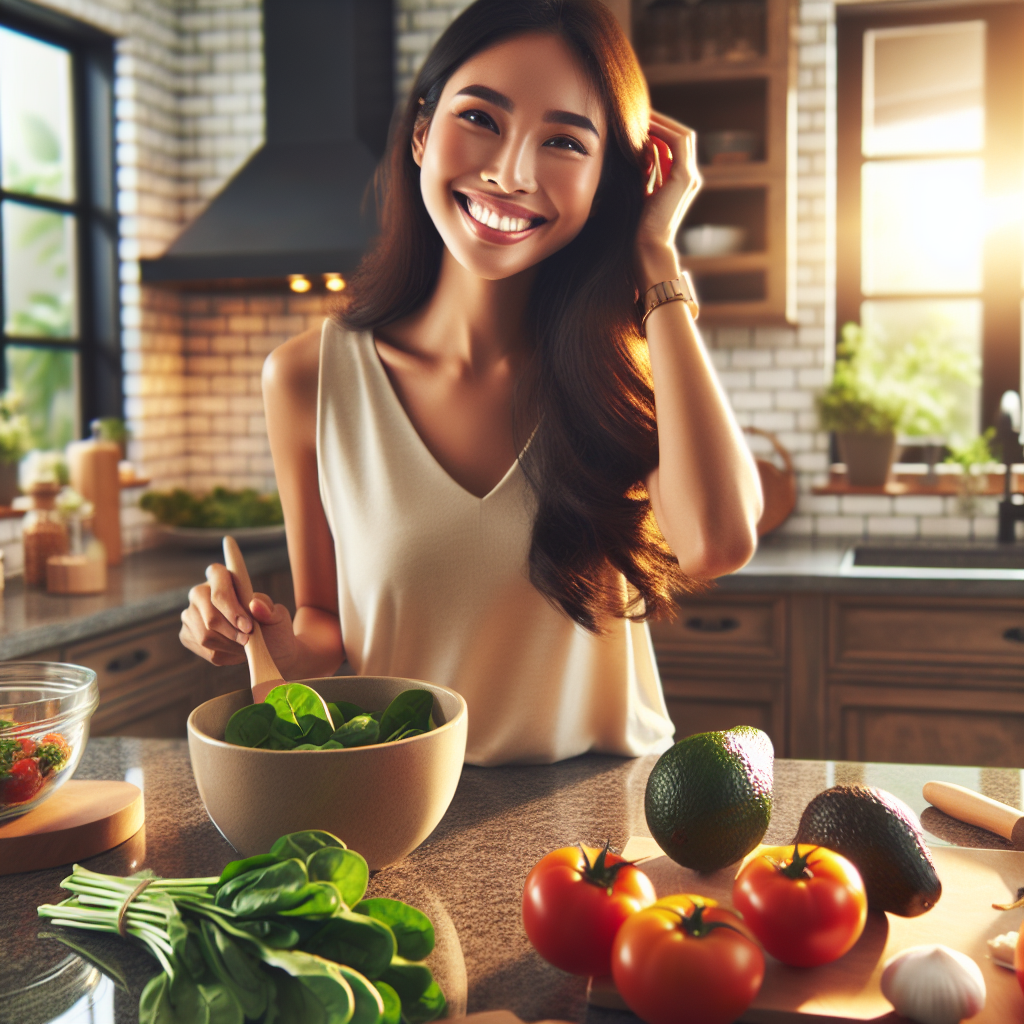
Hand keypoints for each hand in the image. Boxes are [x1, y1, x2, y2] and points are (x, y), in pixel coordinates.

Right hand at [180, 562, 297, 671]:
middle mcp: (199, 592)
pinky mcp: (187, 634)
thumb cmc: (269, 624)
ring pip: (205, 636)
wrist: (265, 644)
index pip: (220, 589)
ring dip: (229, 645)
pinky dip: (222, 653)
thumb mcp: (276, 616)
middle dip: (232, 633)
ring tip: (245, 646)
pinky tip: (235, 650)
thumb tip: (255, 604)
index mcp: (220, 576)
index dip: (232, 609)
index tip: (249, 627)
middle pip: (210, 617)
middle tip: (248, 641)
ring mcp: (190, 613)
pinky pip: (203, 649)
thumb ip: (268, 610)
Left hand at [635, 111, 701, 287]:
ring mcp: (690, 177)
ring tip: (643, 114)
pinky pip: (678, 143)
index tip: (639, 122)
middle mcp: (689, 177)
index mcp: (679, 181)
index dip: (659, 130)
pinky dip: (664, 131)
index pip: (674, 145)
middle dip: (662, 122)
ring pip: (683, 136)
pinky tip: (646, 127)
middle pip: (682, 136)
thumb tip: (631, 152)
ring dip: (663, 122)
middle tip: (641, 111)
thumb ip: (643, 173)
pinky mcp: (685, 178)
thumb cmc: (637, 226)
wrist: (648, 246)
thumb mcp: (640, 192)